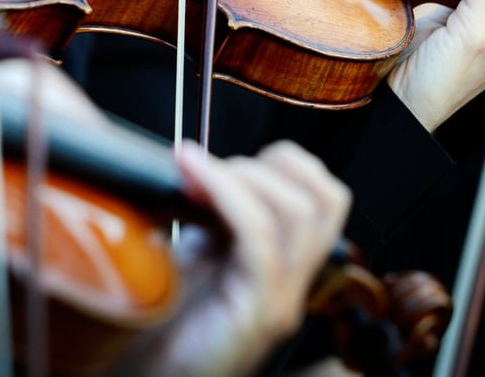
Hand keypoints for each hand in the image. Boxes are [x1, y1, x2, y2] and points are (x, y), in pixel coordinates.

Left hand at [123, 139, 350, 376]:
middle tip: (208, 167)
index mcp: (282, 266)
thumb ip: (211, 217)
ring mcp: (281, 301)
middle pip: (325, 199)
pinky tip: (193, 181)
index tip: (221, 155)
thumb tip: (199, 164)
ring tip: (196, 173)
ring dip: (244, 176)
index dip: (279, 162)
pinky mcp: (258, 315)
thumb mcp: (193, 256)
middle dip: (268, 163)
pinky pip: (261, 240)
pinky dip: (228, 195)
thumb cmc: (158, 329)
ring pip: (302, 213)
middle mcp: (292, 284)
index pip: (321, 198)